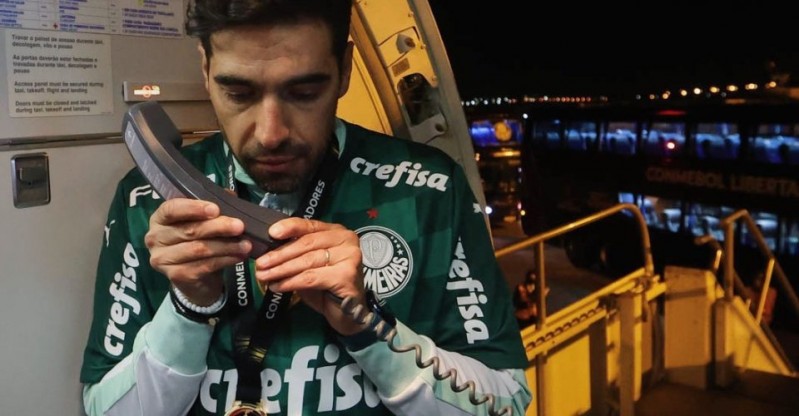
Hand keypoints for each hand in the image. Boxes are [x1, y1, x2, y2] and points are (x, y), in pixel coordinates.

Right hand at [145, 198, 251, 304]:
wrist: (196, 278)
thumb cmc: (198, 241)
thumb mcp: (203, 221)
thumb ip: (212, 207)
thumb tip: (230, 194)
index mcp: (160, 218)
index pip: (171, 209)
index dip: (193, 208)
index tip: (215, 209)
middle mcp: (156, 238)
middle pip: (190, 230)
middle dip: (218, 227)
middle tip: (240, 226)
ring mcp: (163, 259)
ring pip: (199, 249)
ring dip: (226, 246)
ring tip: (246, 244)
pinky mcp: (176, 276)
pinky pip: (204, 265)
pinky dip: (225, 260)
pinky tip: (238, 256)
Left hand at [254, 217, 365, 334]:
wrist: (347, 313)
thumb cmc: (326, 287)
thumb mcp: (309, 266)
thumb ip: (296, 255)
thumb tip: (268, 252)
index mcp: (337, 232)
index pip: (310, 226)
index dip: (290, 228)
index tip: (271, 233)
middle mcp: (346, 240)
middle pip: (307, 244)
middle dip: (280, 254)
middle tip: (260, 263)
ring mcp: (349, 256)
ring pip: (307, 261)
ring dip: (282, 269)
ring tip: (264, 276)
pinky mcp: (346, 275)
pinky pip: (311, 277)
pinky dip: (291, 282)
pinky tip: (278, 286)